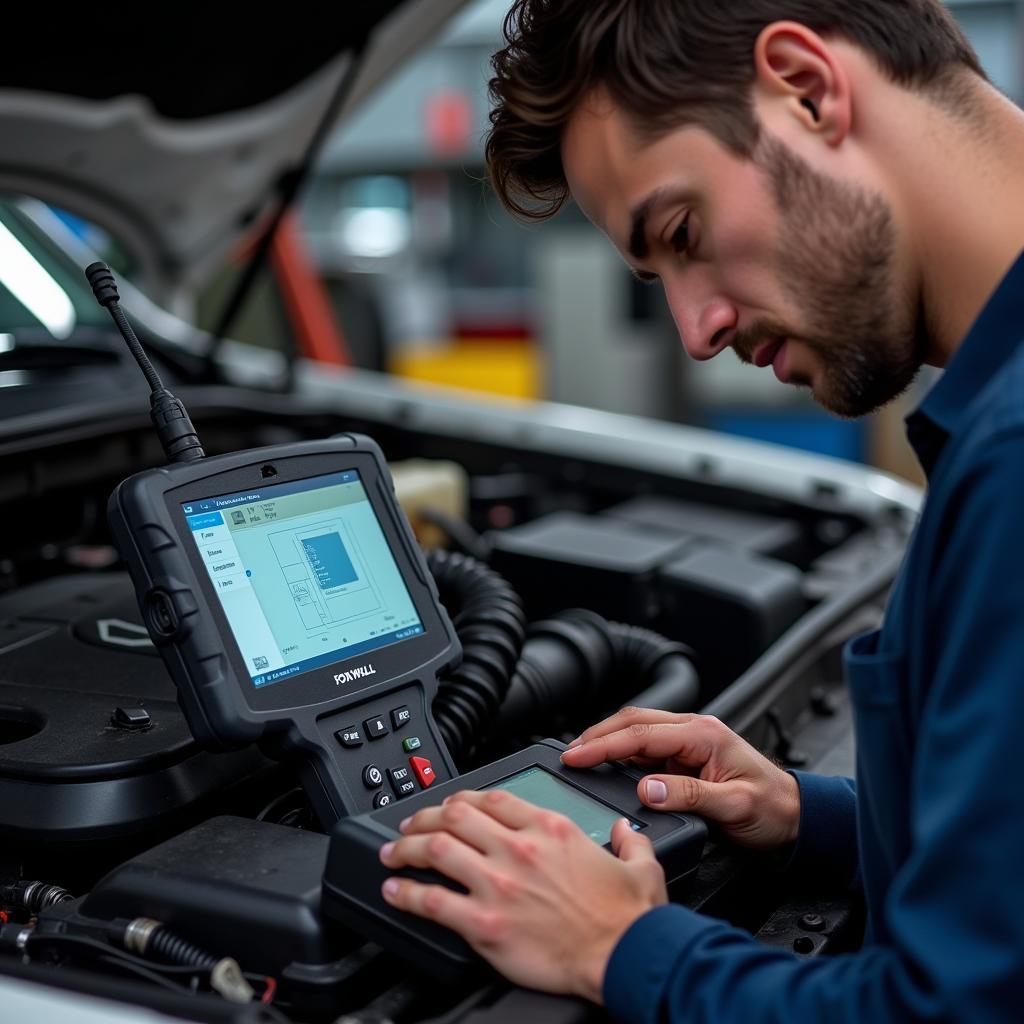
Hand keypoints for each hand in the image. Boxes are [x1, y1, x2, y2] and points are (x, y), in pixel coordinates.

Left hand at [379, 788, 666, 1001]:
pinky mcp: (484, 923)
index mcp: (550, 828)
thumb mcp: (641, 864)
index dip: (465, 798)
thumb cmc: (628, 918)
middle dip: (425, 816)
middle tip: (410, 824)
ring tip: (392, 852)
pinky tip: (394, 890)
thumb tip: (623, 830)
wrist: (623, 955)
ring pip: (435, 848)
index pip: (493, 797)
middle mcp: (518, 848)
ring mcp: (498, 883)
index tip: (453, 806)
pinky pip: (431, 900)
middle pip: (455, 815)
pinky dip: (405, 892)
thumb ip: (628, 840)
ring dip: (406, 847)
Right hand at [561, 707, 799, 850]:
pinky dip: (621, 753)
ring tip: (580, 757)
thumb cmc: (773, 809)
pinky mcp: (686, 756)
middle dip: (597, 735)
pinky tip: (607, 764)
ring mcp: (689, 741)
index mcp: (704, 734)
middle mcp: (694, 730)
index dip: (605, 744)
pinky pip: (646, 747)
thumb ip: (689, 797)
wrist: (795, 816)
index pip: (642, 734)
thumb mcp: (735, 807)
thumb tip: (647, 790)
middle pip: (633, 722)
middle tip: (568, 754)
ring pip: (637, 732)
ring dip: (607, 741)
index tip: (577, 755)